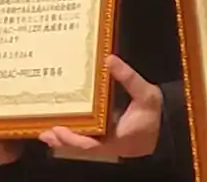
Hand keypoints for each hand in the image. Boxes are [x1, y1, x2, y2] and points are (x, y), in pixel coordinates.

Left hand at [39, 55, 161, 158]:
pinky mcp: (103, 138)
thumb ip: (129, 79)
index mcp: (117, 139)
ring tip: (44, 132)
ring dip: (63, 139)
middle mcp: (108, 143)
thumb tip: (110, 60)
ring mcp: (105, 142)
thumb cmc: (152, 113)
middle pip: (80, 146)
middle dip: (61, 140)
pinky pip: (85, 139)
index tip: (59, 130)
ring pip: (80, 144)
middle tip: (43, 132)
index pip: (91, 145)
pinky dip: (71, 135)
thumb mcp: (147, 95)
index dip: (74, 139)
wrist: (163, 127)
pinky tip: (58, 128)